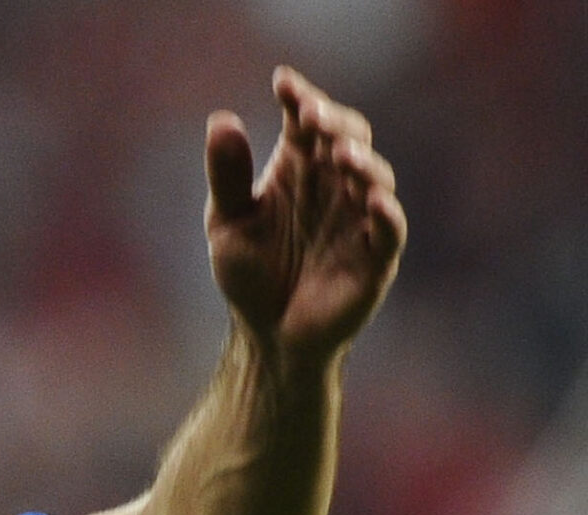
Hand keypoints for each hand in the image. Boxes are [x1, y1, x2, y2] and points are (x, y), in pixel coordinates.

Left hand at [206, 66, 405, 364]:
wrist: (265, 335)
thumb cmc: (250, 274)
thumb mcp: (228, 222)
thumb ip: (227, 175)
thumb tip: (221, 119)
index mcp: (300, 169)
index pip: (307, 122)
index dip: (299, 99)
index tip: (282, 83)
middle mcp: (335, 186)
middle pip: (348, 139)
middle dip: (333, 123)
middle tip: (311, 115)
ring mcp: (359, 220)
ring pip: (375, 179)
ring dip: (361, 163)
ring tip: (339, 154)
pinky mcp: (376, 259)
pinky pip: (389, 232)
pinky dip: (385, 215)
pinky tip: (373, 202)